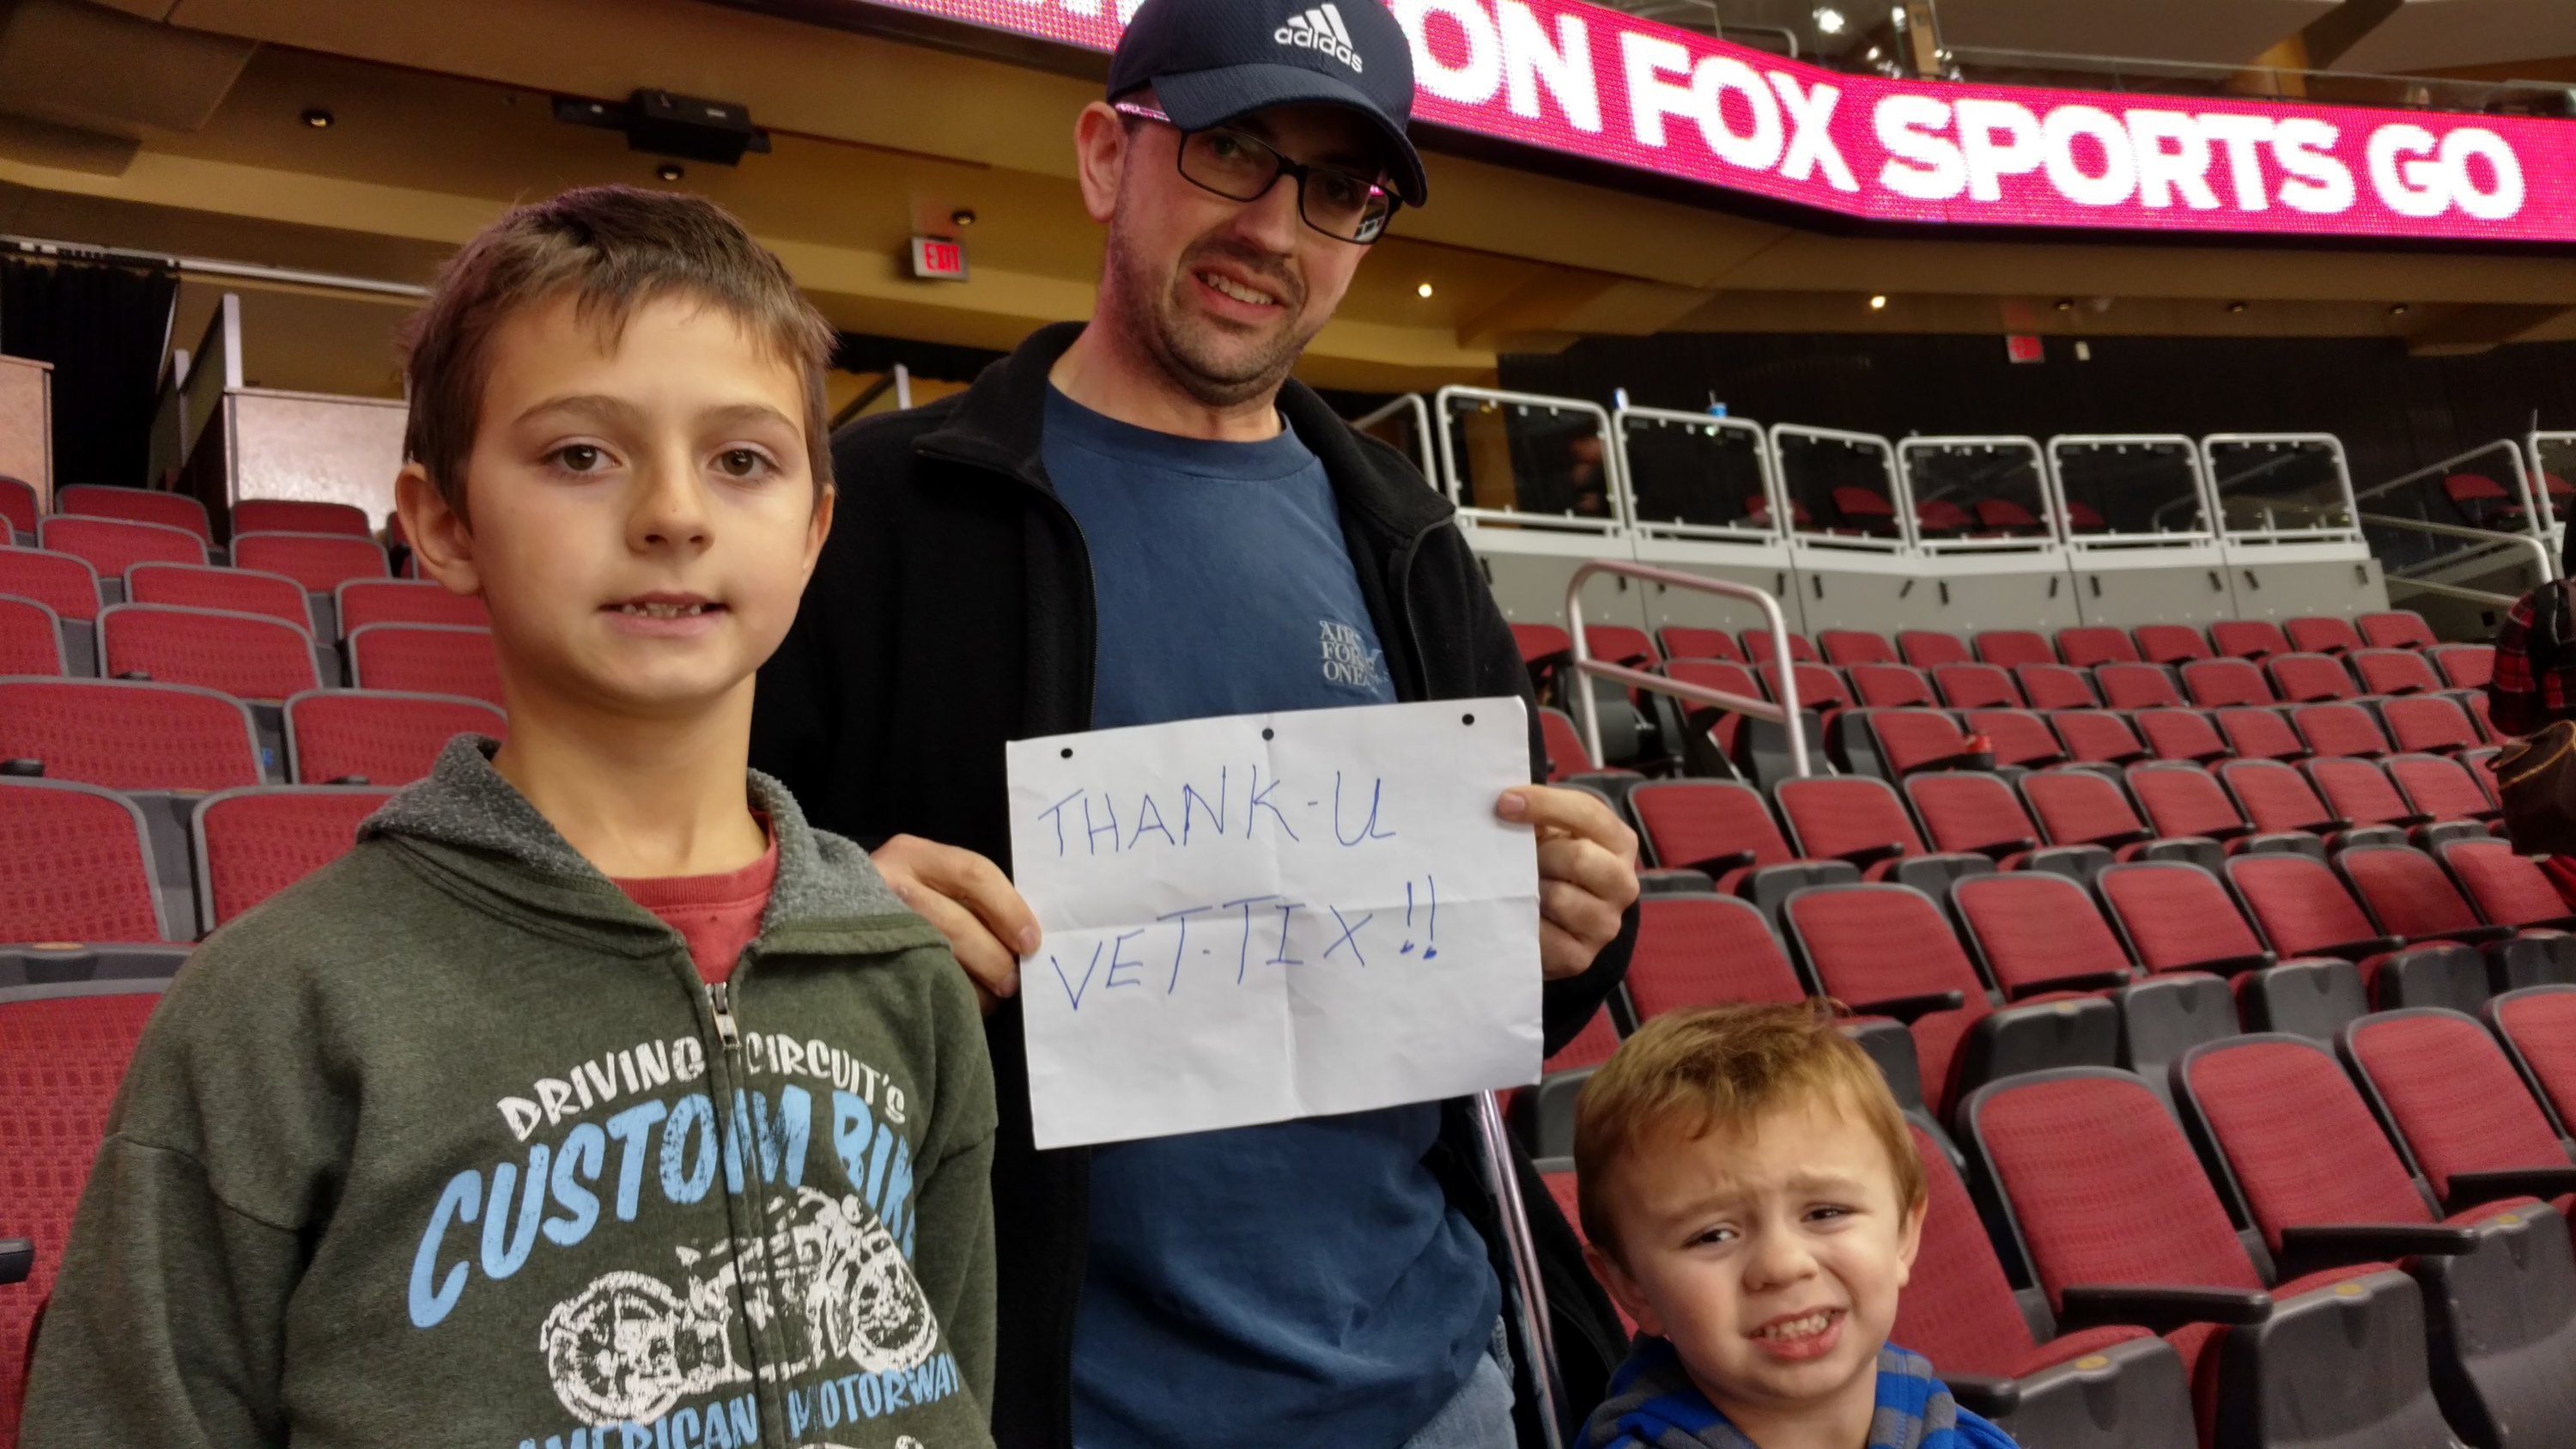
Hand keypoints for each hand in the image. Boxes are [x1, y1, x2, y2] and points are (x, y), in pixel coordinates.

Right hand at [870, 835, 1040, 1014]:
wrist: (825, 923)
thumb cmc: (900, 902)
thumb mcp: (928, 880)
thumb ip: (968, 897)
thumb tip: (1021, 940)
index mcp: (911, 855)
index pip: (974, 874)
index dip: (1010, 910)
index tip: (1031, 942)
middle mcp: (887, 884)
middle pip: (957, 924)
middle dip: (994, 958)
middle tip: (1012, 982)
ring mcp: (869, 925)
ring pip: (937, 961)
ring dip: (974, 987)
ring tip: (989, 998)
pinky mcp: (861, 965)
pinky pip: (916, 987)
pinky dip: (946, 1000)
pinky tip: (955, 1005)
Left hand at [1498, 786, 1640, 980]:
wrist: (1558, 924)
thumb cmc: (1553, 864)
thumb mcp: (1555, 833)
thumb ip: (1542, 815)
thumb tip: (1508, 804)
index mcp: (1619, 842)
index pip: (1588, 813)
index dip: (1544, 804)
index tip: (1504, 803)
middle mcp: (1622, 884)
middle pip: (1579, 858)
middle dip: (1539, 855)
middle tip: (1517, 859)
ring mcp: (1605, 924)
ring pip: (1559, 897)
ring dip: (1528, 890)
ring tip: (1518, 887)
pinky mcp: (1581, 957)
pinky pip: (1545, 936)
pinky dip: (1523, 922)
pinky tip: (1517, 914)